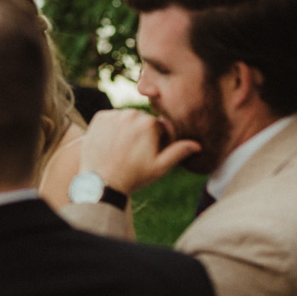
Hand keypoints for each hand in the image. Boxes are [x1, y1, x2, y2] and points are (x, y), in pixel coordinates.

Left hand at [80, 109, 201, 194]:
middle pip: (143, 120)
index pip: (160, 127)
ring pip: (127, 118)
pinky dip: (113, 128)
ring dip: (128, 129)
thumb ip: (178, 152)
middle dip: (143, 133)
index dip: (158, 141)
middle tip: (135, 153)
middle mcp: (131, 114)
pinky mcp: (99, 117)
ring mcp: (114, 114)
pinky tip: (112, 144)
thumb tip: (197, 145)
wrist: (100, 181)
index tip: (149, 154)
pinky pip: (112, 119)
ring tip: (123, 149)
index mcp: (150, 123)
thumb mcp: (159, 167)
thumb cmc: (133, 176)